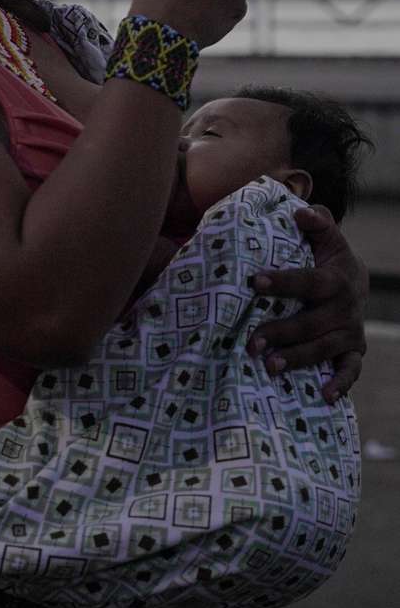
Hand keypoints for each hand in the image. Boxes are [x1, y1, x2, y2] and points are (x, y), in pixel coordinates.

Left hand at [246, 204, 368, 404]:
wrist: (357, 282)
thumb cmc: (328, 258)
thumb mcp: (326, 237)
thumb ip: (316, 222)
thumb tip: (300, 212)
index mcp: (335, 279)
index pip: (307, 281)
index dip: (282, 281)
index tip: (254, 281)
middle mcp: (345, 307)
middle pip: (312, 323)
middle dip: (281, 332)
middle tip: (251, 342)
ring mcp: (350, 331)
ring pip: (324, 349)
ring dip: (297, 359)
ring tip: (269, 366)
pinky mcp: (354, 351)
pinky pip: (350, 370)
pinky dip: (341, 384)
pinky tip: (324, 396)